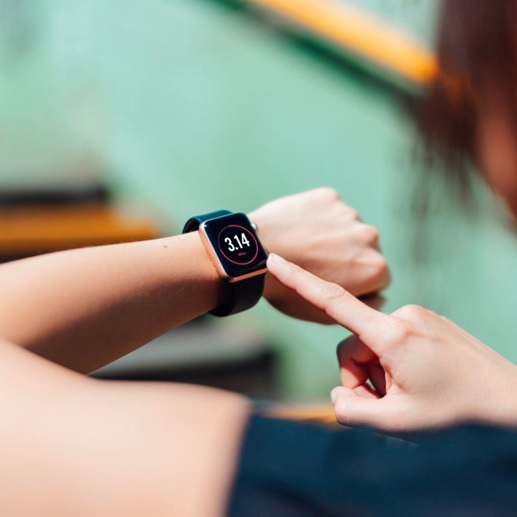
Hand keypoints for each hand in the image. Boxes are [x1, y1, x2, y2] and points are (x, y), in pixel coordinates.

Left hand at [249, 188, 388, 322]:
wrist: (255, 254)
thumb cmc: (287, 290)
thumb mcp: (325, 314)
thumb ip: (360, 306)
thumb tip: (379, 295)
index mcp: (375, 269)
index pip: (377, 277)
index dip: (355, 282)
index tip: (333, 281)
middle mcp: (370, 237)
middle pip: (365, 249)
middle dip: (348, 256)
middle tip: (316, 263)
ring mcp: (349, 213)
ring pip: (346, 228)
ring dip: (333, 235)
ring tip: (303, 246)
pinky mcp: (329, 197)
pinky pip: (328, 210)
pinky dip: (317, 217)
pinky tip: (297, 229)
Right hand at [267, 253, 516, 430]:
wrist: (515, 406)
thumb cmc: (459, 416)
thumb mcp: (396, 423)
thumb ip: (350, 411)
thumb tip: (338, 395)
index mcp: (391, 335)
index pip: (332, 301)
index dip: (298, 280)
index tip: (274, 259)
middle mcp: (404, 316)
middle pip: (353, 347)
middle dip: (361, 379)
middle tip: (388, 406)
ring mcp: (420, 318)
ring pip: (375, 346)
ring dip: (381, 375)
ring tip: (410, 397)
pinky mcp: (430, 323)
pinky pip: (396, 342)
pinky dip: (398, 365)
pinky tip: (424, 384)